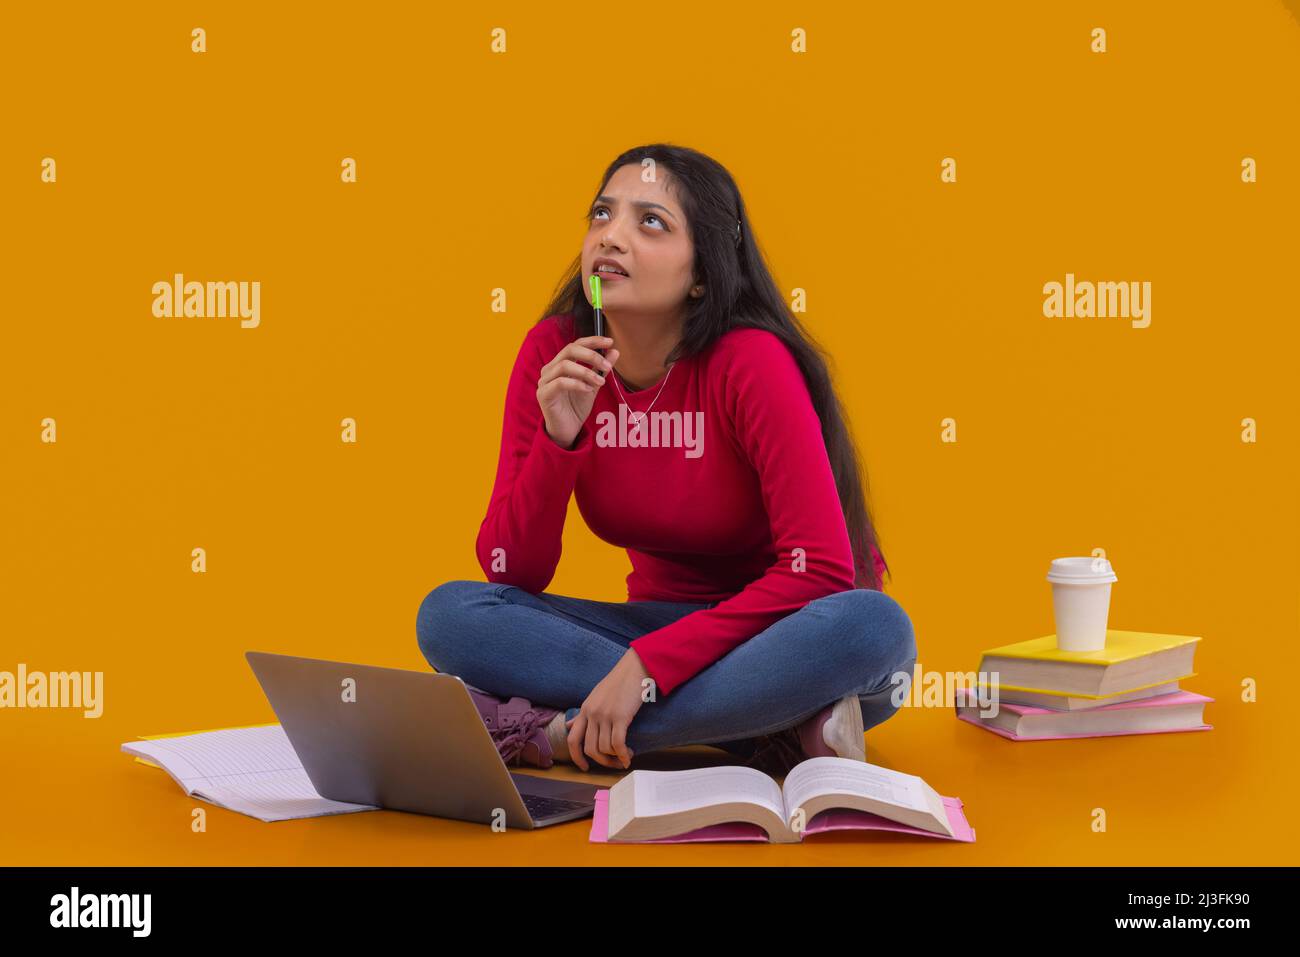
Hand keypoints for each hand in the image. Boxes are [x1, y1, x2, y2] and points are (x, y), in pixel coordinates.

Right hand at [537, 336, 619, 448]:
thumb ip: (601, 369)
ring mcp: (544, 381)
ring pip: (565, 365)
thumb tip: (614, 351)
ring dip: (587, 372)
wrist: (568, 430)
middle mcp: (550, 369)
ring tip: (601, 382)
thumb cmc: (577, 407)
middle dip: (591, 355)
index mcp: (560, 364)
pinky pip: (560, 382)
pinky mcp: (543, 394)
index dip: (592, 341)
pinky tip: (588, 390)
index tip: (610, 342)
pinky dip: (577, 384)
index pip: (575, 344)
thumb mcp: (594, 385)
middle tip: (607, 365)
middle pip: (569, 350)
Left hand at [566, 649, 649, 769]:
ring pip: (605, 748)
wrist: (635, 668)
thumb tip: (570, 725)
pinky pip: (618, 744)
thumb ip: (583, 713)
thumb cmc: (619, 682)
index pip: (572, 739)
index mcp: (585, 709)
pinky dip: (623, 755)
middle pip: (590, 749)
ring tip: (626, 756)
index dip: (577, 757)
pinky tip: (629, 757)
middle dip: (602, 762)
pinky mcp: (620, 716)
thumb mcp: (595, 696)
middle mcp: (592, 714)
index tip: (585, 767)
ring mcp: (605, 715)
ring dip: (616, 758)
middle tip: (613, 764)